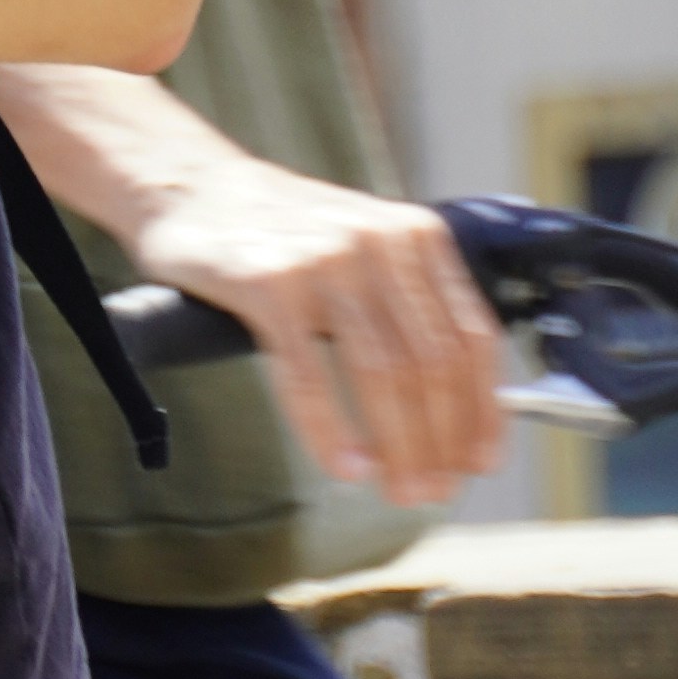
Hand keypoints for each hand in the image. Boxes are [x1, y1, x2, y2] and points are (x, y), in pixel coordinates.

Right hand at [113, 155, 502, 504]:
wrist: (194, 187)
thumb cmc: (284, 232)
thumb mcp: (366, 247)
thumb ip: (409, 305)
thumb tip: (454, 406)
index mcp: (416, 237)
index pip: (473, 337)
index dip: (483, 410)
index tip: (479, 462)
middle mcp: (380, 243)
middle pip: (432, 363)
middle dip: (440, 441)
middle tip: (432, 491)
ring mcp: (324, 261)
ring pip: (383, 373)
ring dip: (399, 445)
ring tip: (397, 489)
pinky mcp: (268, 284)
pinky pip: (307, 374)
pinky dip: (331, 431)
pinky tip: (344, 466)